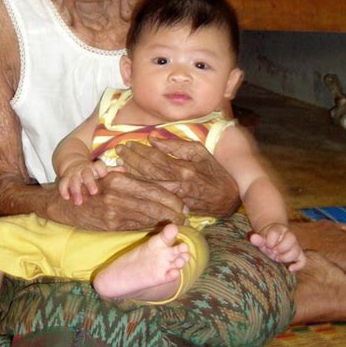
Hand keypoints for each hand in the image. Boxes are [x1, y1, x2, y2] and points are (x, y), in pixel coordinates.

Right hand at [48, 171, 186, 230]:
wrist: (65, 205)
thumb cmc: (90, 188)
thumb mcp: (107, 176)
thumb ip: (127, 176)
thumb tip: (152, 176)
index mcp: (119, 179)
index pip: (152, 187)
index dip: (171, 196)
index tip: (184, 203)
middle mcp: (118, 194)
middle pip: (154, 202)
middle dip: (173, 210)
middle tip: (187, 216)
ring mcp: (114, 211)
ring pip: (147, 216)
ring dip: (165, 221)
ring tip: (179, 224)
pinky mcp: (111, 225)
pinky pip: (136, 226)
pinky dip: (150, 227)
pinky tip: (160, 229)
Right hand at [58, 160, 107, 204]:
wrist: (73, 163)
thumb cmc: (93, 171)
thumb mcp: (101, 170)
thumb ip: (112, 172)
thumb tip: (124, 171)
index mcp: (95, 168)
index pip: (98, 166)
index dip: (101, 169)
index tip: (104, 175)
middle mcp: (84, 170)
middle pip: (87, 174)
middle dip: (90, 182)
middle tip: (94, 192)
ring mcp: (74, 174)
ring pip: (74, 180)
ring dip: (76, 190)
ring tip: (79, 202)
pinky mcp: (65, 179)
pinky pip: (63, 183)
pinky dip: (63, 190)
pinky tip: (66, 198)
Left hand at [116, 137, 239, 216]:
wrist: (227, 199)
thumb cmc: (214, 172)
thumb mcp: (199, 152)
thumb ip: (176, 146)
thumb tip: (153, 139)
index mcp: (184, 168)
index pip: (155, 158)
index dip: (139, 150)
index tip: (127, 143)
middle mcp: (177, 184)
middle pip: (147, 171)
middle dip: (130, 160)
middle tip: (118, 151)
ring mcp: (173, 198)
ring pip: (146, 184)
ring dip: (131, 173)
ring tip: (119, 163)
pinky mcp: (172, 207)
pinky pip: (151, 195)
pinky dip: (139, 187)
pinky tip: (129, 180)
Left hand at [250, 223, 306, 271]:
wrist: (274, 241)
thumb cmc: (267, 241)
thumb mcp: (261, 239)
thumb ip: (258, 239)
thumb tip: (253, 237)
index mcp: (280, 229)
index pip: (276, 232)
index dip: (270, 241)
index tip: (267, 245)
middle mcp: (290, 236)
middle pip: (291, 239)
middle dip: (280, 248)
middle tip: (273, 252)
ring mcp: (295, 246)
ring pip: (297, 250)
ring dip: (286, 257)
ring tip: (277, 258)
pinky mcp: (299, 255)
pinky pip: (303, 260)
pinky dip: (298, 265)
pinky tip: (289, 269)